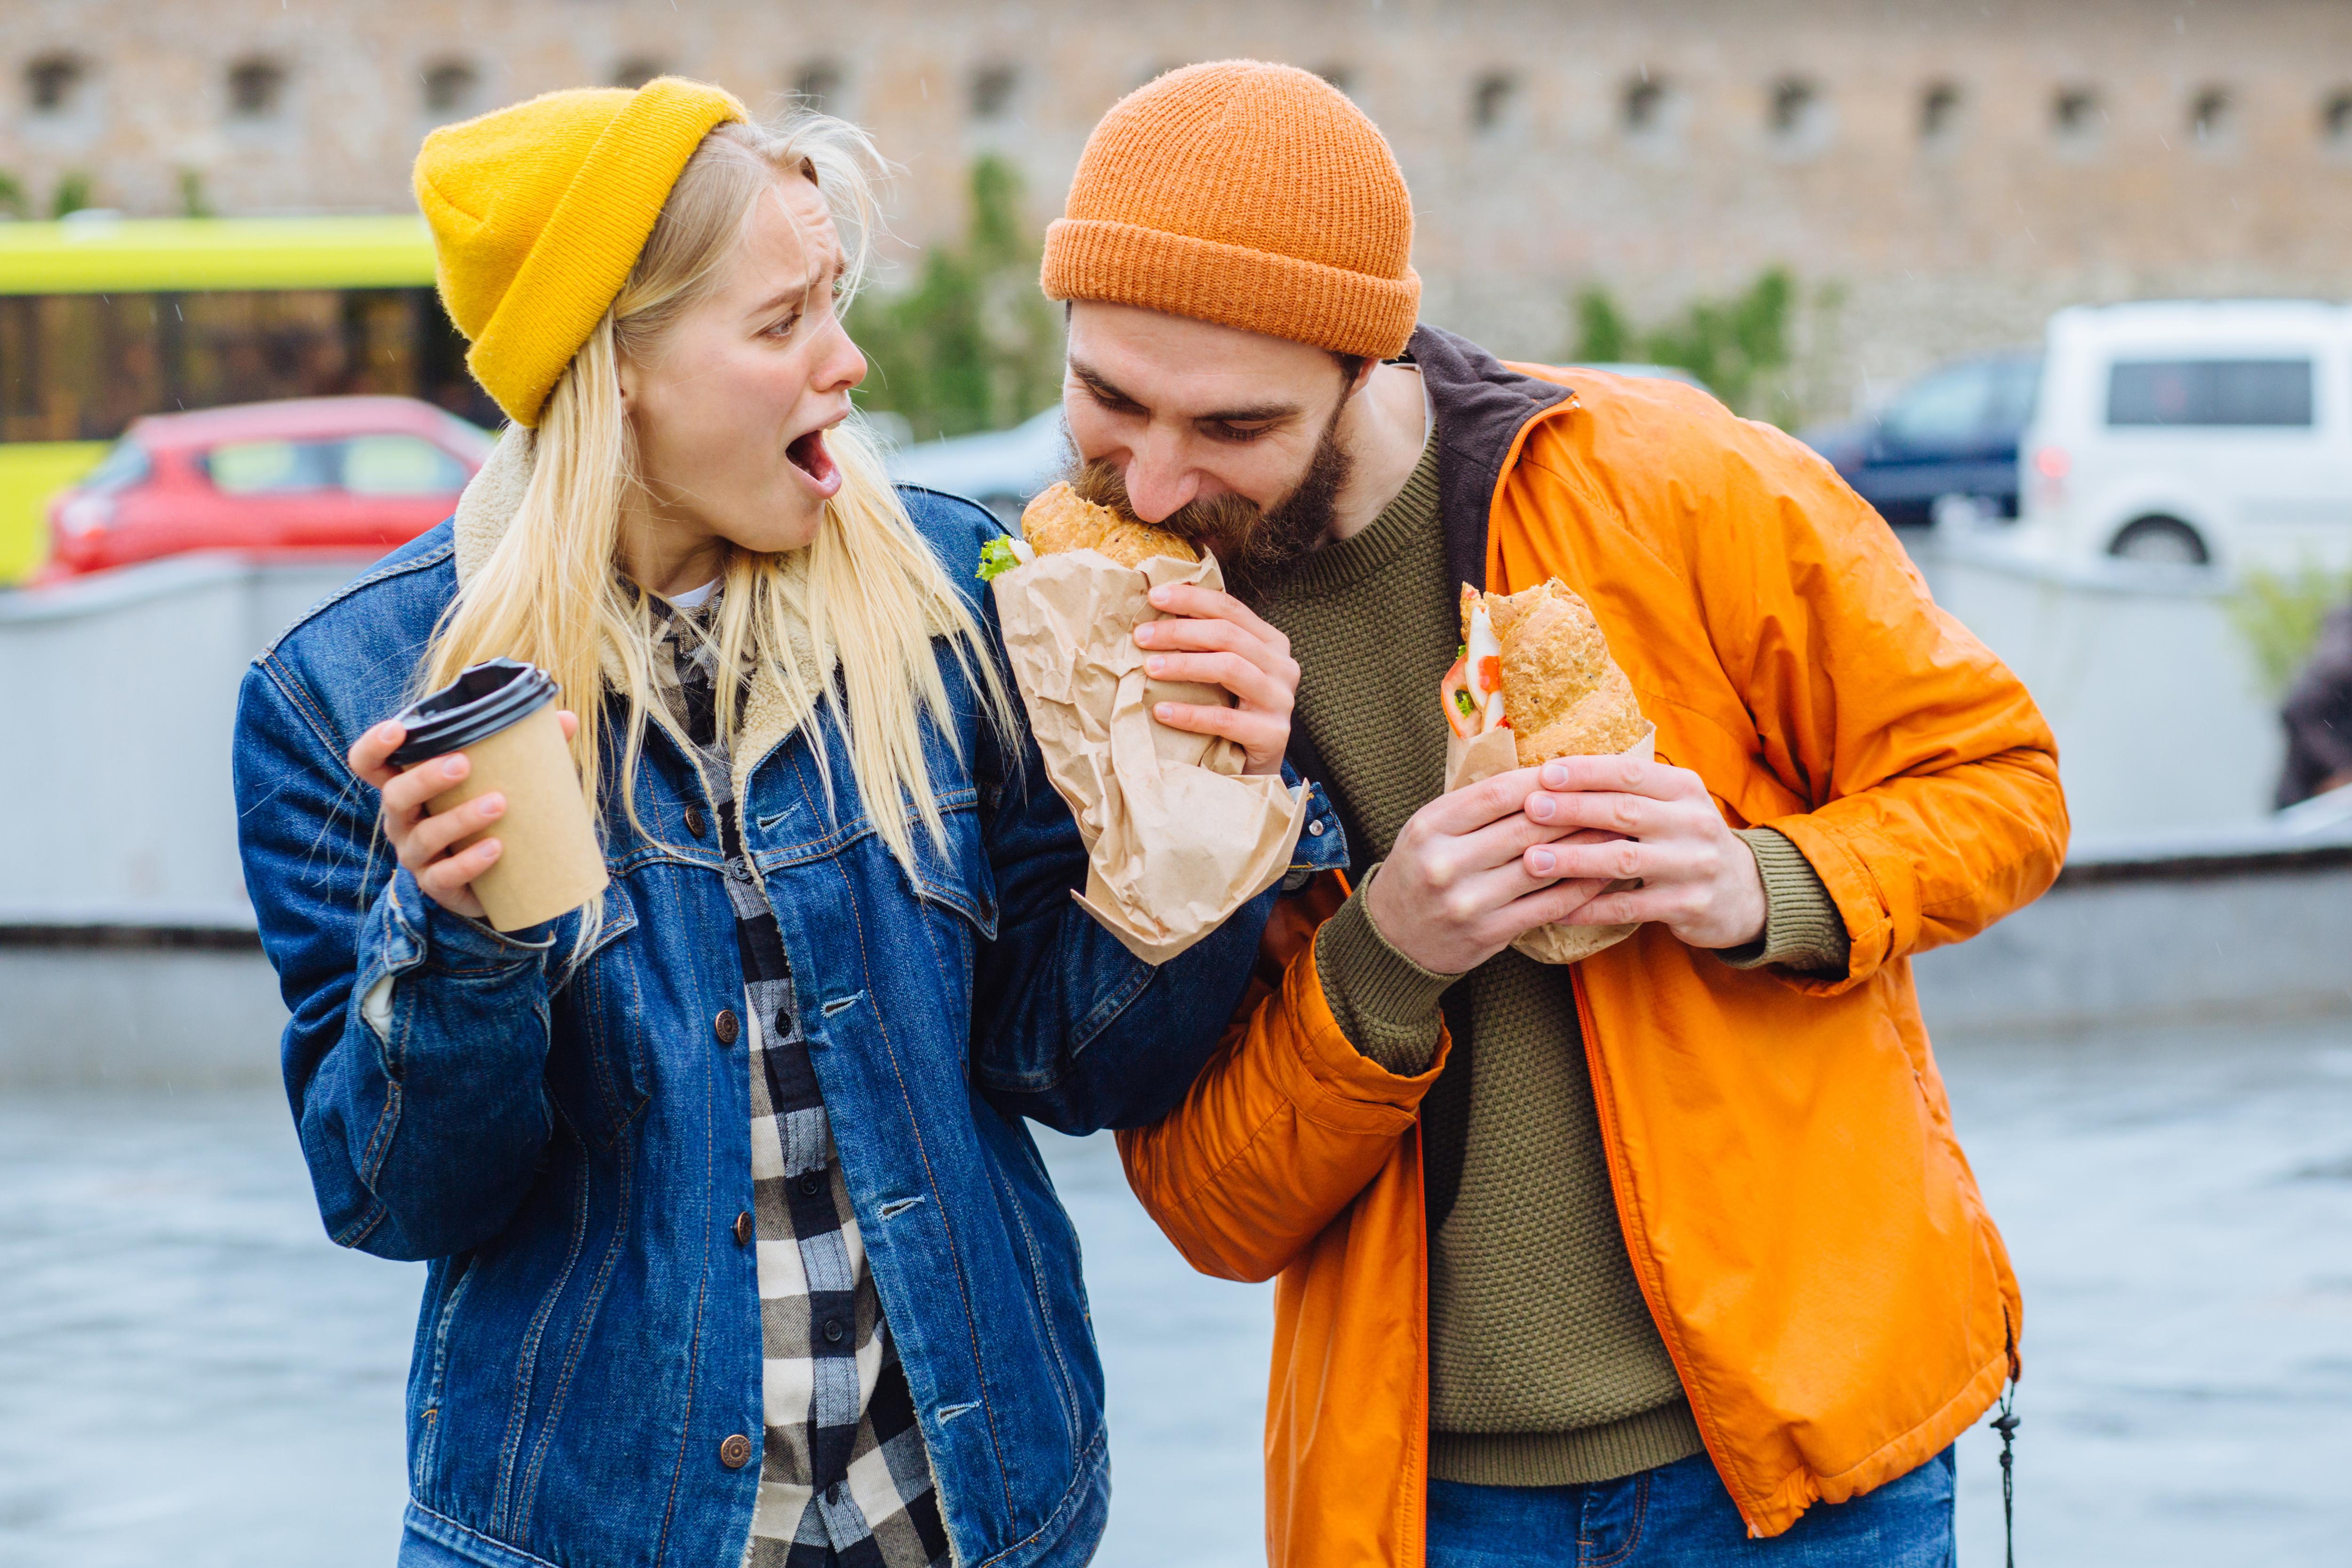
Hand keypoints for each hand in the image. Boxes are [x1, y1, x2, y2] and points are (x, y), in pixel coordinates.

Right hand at [347, 711, 578, 918]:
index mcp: (408, 785)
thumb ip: (526, 748)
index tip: (396, 729)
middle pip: (395, 796)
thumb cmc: (489, 813)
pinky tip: (496, 847)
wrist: (497, 876)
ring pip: (424, 836)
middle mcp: (402, 819)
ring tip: (499, 804)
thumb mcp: (500, 778)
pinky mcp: (437, 885)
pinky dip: (470, 861)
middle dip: (426, 779)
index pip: (370, 763)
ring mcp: (415, 854)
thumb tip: (565, 720)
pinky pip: (445, 876)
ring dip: (459, 818)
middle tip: (463, 764)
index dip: (374, 745)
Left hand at [1132, 582, 1298, 775]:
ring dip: (1183, 665)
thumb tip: (1157, 612)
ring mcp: (1281, 700)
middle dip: (1179, 631)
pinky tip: (1161, 711)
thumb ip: (1206, 644)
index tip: (1154, 597)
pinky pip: (1225, 720)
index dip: (1192, 599)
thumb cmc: (1230, 713)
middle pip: (1228, 635)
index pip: (1231, 609)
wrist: (1253, 770)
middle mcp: (1283, 666)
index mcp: (1272, 643)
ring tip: (1149, 668)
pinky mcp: (1273, 734)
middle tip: (1141, 636)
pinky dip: (1190, 714)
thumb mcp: (1222, 673)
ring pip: (1229, 668)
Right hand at [1364, 766, 1620, 973]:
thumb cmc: (1420, 872)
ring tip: (1616, 831)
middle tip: (1611, 797)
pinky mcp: (1487, 933)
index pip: (1496, 793)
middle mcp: (1445, 863)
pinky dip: (1579, 890)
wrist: (1392, 939)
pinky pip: (1545, 905)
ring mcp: (1467, 901)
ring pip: (1541, 867)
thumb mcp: (1430, 829)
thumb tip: (1543, 779)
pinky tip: (1601, 875)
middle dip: (1574, 810)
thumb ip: (1475, 807)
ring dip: (1585, 847)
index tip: (1575, 771)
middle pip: (1524, 827)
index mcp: (1429, 826)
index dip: (1541, 780)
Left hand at [1519, 755, 1766, 950]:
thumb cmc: (1685, 840)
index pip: (1630, 772)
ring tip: (1531, 860)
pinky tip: (1556, 909)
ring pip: (1624, 860)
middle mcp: (1693, 822)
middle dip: (1573, 809)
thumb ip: (1628, 789)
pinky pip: (1628, 907)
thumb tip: (1556, 774)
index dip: (1587, 772)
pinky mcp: (1688, 906)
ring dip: (1573, 860)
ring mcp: (1693, 866)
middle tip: (1530, 808)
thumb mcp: (1672, 805)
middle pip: (1624, 812)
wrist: (1744, 892)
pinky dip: (1589, 908)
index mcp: (1685, 789)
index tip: (1545, 773)